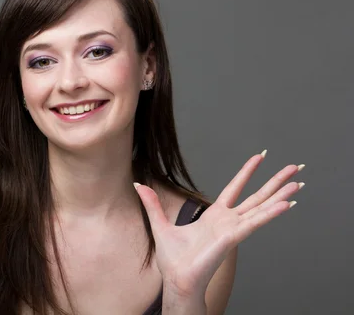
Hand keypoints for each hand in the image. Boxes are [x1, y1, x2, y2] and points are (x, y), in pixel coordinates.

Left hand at [134, 151, 303, 295]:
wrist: (176, 279)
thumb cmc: (172, 259)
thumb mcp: (160, 224)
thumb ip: (152, 204)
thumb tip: (138, 184)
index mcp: (215, 216)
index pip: (235, 188)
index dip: (247, 172)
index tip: (260, 157)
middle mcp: (228, 221)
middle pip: (257, 196)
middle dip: (275, 181)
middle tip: (294, 167)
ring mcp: (233, 229)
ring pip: (261, 207)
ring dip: (281, 195)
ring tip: (298, 183)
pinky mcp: (232, 238)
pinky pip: (255, 223)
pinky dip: (271, 213)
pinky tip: (287, 203)